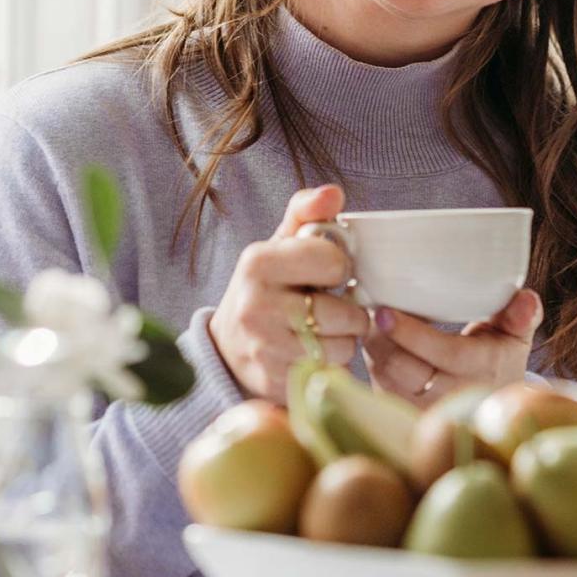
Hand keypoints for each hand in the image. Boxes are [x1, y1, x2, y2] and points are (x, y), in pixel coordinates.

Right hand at [208, 185, 369, 403]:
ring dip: (344, 339)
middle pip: (343, 312)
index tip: (326, 272)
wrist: (228, 344)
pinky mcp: (274, 382)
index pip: (334, 262)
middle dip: (349, 309)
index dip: (339, 267)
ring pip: (342, 347)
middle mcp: (256, 306)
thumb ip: (307, 211)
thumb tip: (334, 193)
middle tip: (333, 304)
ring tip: (326, 328)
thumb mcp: (281, 242)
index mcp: (258, 262)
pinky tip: (316, 350)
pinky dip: (331, 362)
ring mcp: (264, 349)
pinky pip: (330, 372)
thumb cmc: (267, 285)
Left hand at [362, 288, 542, 405]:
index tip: (385, 311)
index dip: (412, 334)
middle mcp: (450, 396)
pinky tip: (373, 336)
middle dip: (382, 337)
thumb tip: (526, 299)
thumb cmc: (497, 359)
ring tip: (371, 316)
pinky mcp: (401, 410)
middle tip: (371, 305)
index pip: (444, 354)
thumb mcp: (513, 337)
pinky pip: (377, 385)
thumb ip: (520, 316)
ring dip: (373, 346)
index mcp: (480, 371)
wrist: (486, 404)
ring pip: (386, 377)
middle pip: (405, 369)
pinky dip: (371, 358)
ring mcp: (422, 408)